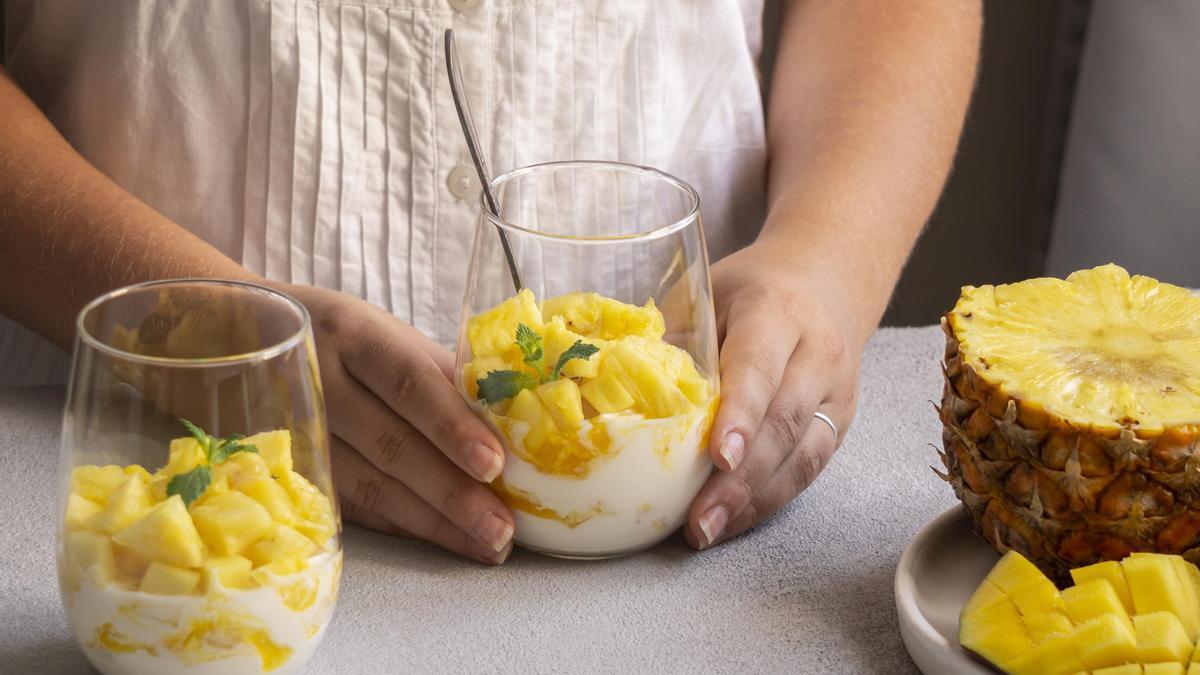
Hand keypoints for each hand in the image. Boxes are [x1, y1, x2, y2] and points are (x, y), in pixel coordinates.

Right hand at [279, 284, 514, 563]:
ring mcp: (294, 432)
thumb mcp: (381, 332)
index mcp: (353, 333)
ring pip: (368, 486)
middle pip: (389, 444)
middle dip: (451, 493)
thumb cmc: (335, 335)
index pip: (408, 381)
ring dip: (432, 522)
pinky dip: (400, 525)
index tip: (494, 463)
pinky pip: (349, 505)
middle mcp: (317, 381)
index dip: (451, 425)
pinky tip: (439, 539)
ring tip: (485, 546)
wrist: (233, 338)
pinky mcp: (285, 471)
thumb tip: (508, 419)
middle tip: (502, 529)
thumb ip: (436, 372)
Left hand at [685, 242, 861, 548]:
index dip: (740, 416)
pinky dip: (769, 499)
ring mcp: (836, 393)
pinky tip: (733, 520)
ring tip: (710, 531)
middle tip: (700, 520)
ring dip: (754, 501)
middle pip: (783, 423)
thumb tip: (610, 388)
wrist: (827, 280)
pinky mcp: (840, 422)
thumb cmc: (751, 290)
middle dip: (740, 479)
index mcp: (777, 312)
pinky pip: (808, 468)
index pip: (759, 369)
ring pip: (802, 455)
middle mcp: (817, 353)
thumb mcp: (708, 292)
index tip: (718, 458)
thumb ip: (673, 337)